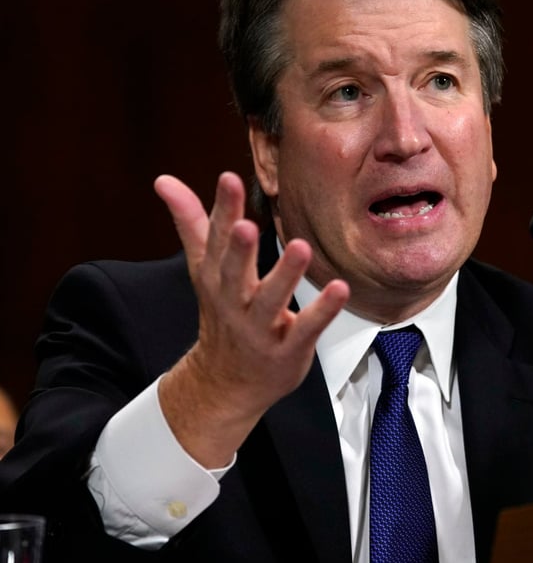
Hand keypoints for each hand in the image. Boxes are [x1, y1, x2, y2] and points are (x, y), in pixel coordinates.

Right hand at [154, 172, 349, 466]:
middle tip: (248, 225)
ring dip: (285, 275)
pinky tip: (339, 289)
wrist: (227, 383)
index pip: (217, 240)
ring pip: (271, 300)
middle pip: (235, 273)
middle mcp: (235, 301)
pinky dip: (322, 311)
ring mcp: (260, 328)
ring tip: (301, 248)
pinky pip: (306, 329)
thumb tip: (164, 180)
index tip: (228, 179)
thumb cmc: (223, 315)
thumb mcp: (203, 269)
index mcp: (216, 278)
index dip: (222, 209)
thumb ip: (190, 223)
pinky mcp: (288, 348)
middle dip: (240, 249)